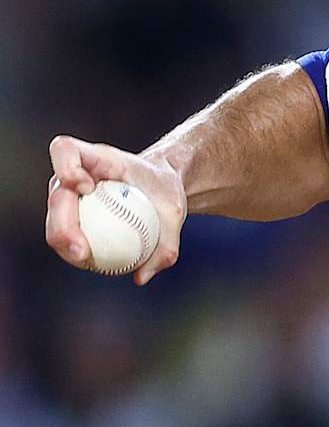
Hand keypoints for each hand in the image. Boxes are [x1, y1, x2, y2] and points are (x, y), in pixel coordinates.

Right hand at [45, 135, 187, 285]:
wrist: (159, 190)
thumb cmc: (164, 191)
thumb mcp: (175, 211)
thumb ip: (166, 242)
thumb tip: (142, 277)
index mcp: (98, 158)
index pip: (66, 150)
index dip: (67, 167)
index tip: (87, 187)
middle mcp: (74, 174)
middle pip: (57, 194)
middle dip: (62, 223)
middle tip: (82, 251)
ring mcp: (68, 196)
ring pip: (54, 219)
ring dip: (64, 243)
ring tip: (85, 261)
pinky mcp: (70, 214)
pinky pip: (66, 235)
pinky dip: (74, 250)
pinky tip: (91, 264)